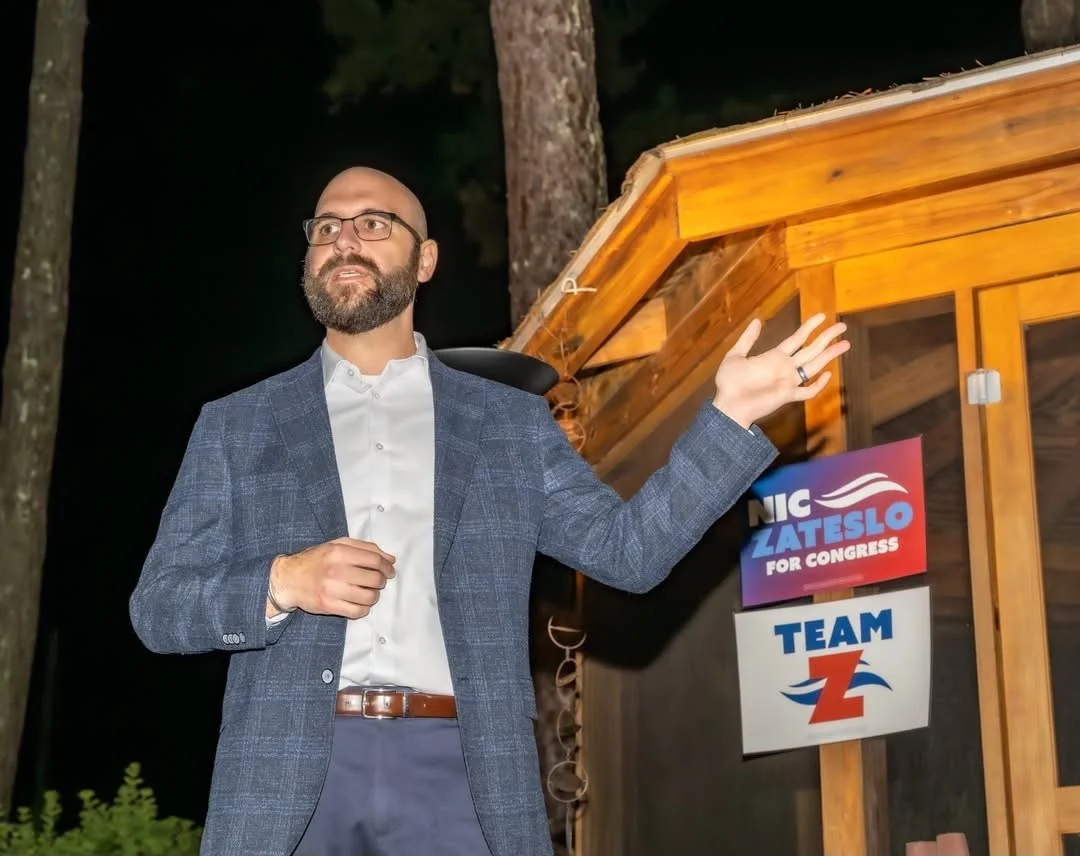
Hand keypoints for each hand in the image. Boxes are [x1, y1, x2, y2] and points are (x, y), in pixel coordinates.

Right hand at [267, 537, 395, 619]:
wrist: (288, 578)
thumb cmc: (316, 560)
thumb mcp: (338, 545)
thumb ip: (365, 548)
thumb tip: (390, 559)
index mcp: (339, 552)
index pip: (375, 560)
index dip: (387, 567)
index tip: (389, 571)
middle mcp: (336, 570)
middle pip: (375, 579)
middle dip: (381, 581)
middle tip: (378, 582)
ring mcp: (332, 589)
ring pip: (369, 597)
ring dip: (374, 596)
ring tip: (368, 592)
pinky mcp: (328, 606)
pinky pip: (357, 611)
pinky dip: (364, 609)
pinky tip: (360, 603)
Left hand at [712, 312, 849, 428]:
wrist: (728, 404)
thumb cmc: (730, 382)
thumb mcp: (735, 355)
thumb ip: (747, 339)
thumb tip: (758, 320)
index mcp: (774, 356)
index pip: (797, 338)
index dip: (810, 327)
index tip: (823, 316)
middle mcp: (785, 367)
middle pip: (811, 349)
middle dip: (827, 338)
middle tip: (843, 326)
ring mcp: (788, 381)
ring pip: (814, 366)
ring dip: (829, 355)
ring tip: (845, 344)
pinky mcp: (788, 395)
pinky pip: (807, 391)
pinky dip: (818, 384)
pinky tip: (827, 374)